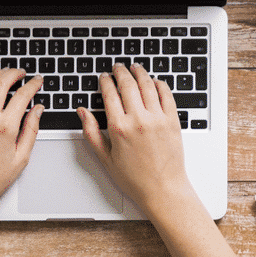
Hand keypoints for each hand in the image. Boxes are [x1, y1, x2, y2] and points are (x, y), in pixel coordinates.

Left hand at [0, 68, 43, 207]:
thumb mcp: (21, 157)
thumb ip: (31, 130)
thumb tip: (37, 110)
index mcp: (5, 127)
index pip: (22, 96)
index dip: (32, 85)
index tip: (37, 81)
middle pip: (1, 83)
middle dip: (14, 73)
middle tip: (21, 73)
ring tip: (4, 74)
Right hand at [77, 63, 196, 211]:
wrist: (163, 189)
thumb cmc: (135, 178)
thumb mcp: (105, 158)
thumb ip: (92, 132)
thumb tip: (82, 112)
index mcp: (119, 128)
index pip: (110, 94)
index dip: (106, 81)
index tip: (104, 77)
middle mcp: (138, 120)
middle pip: (128, 85)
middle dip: (121, 72)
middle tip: (118, 67)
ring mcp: (157, 119)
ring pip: (148, 85)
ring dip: (140, 73)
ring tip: (135, 68)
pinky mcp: (173, 121)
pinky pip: (167, 95)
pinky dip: (160, 84)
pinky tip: (155, 81)